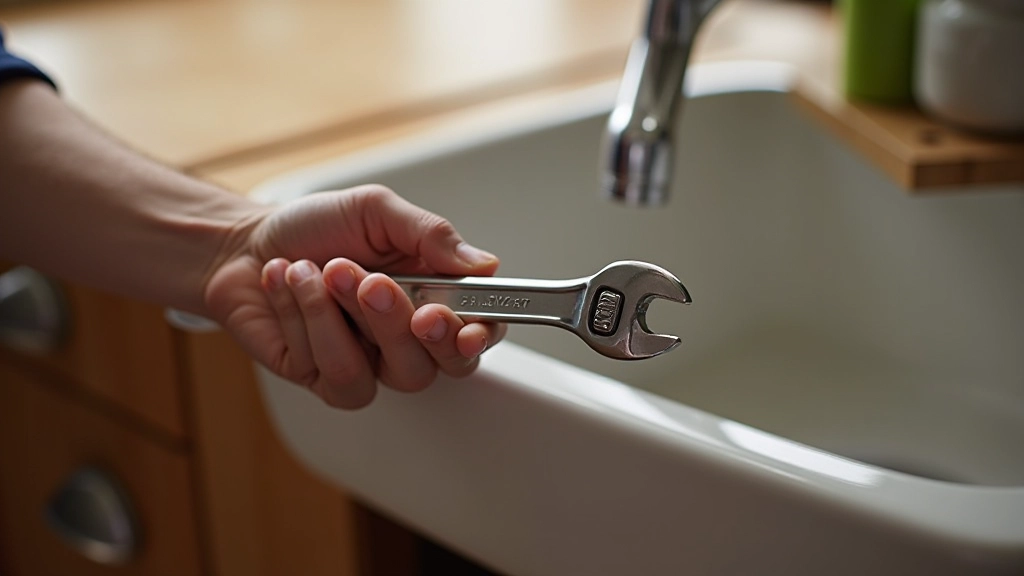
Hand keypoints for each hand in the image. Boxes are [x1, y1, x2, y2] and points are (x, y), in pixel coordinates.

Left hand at [203, 185, 504, 408]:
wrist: (245, 245)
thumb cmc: (317, 228)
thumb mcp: (375, 211)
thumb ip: (431, 235)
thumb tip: (485, 265)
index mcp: (434, 294)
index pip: (478, 330)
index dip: (480, 336)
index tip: (465, 328)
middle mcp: (407, 337)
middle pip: (440, 363)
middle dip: (405, 325)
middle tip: (375, 285)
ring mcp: (369, 363)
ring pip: (391, 372)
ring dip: (347, 315)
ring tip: (320, 270)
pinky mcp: (325, 379)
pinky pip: (337, 372)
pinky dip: (307, 320)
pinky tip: (289, 285)